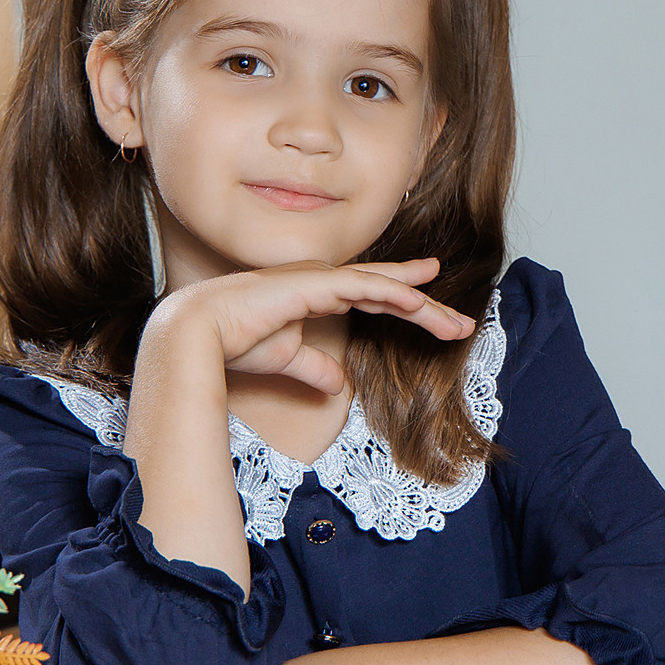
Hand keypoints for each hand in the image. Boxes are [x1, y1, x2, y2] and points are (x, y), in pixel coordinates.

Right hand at [157, 257, 474, 393]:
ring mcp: (322, 279)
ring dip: (424, 306)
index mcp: (318, 294)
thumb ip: (315, 368)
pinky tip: (421, 302)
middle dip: (427, 307)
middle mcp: (324, 281)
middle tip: (462, 324)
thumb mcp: (289, 361)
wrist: (201, 334)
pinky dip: (397, 292)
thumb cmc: (237, 342)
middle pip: (388, 291)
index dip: (406, 301)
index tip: (435, 309)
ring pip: (386, 288)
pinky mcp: (316, 284)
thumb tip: (337, 385)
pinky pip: (367, 287)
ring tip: (457, 325)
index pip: (373, 296)